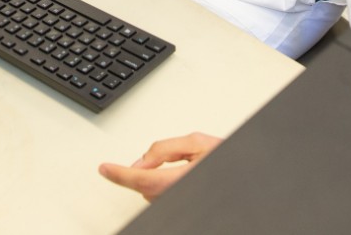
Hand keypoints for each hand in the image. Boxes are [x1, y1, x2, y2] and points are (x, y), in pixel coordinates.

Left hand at [98, 133, 222, 201]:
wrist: (246, 172)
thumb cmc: (228, 158)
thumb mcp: (198, 143)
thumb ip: (165, 149)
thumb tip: (141, 161)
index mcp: (182, 179)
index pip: (140, 179)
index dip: (119, 174)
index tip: (104, 169)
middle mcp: (180, 195)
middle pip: (146, 188)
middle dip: (144, 172)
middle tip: (162, 160)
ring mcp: (180, 204)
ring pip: (153, 195)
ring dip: (154, 181)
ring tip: (180, 168)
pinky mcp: (181, 207)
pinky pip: (162, 199)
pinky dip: (162, 189)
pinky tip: (175, 179)